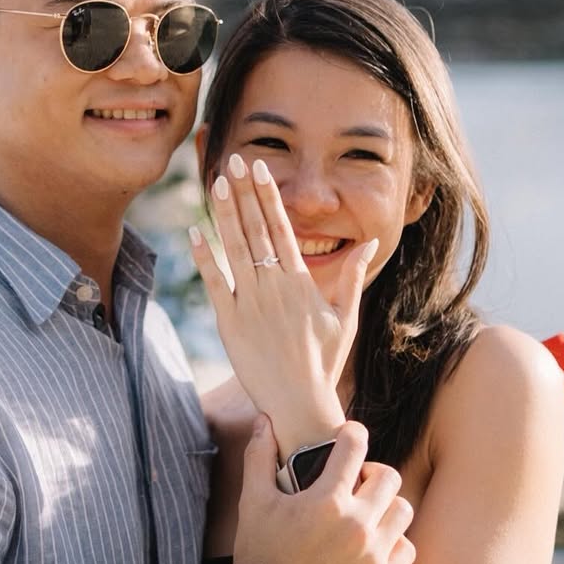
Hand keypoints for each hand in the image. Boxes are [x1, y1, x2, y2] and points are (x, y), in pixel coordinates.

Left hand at [189, 155, 377, 457]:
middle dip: (244, 192)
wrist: (299, 403)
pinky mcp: (229, 323)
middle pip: (256, 230)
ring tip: (218, 183)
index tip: (260, 169)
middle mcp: (274, 287)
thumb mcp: (345, 316)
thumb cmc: (325, 361)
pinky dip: (204, 258)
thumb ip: (352, 276)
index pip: (282, 227)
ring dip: (224, 214)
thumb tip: (370, 242)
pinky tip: (194, 233)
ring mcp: (250, 304)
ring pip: (234, 249)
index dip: (268, 195)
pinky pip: (214, 283)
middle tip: (234, 160)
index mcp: (301, 282)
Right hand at [227, 417, 414, 563]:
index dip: (351, 434)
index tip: (348, 439)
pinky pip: (407, 549)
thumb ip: (260, 456)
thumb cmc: (257, 556)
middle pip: (388, 476)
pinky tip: (373, 546)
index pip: (355, 444)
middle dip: (371, 473)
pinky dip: (394, 544)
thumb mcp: (253, 502)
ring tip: (368, 515)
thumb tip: (264, 420)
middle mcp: (356, 525)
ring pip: (403, 510)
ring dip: (387, 507)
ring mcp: (373, 557)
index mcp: (326, 500)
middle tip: (357, 484)